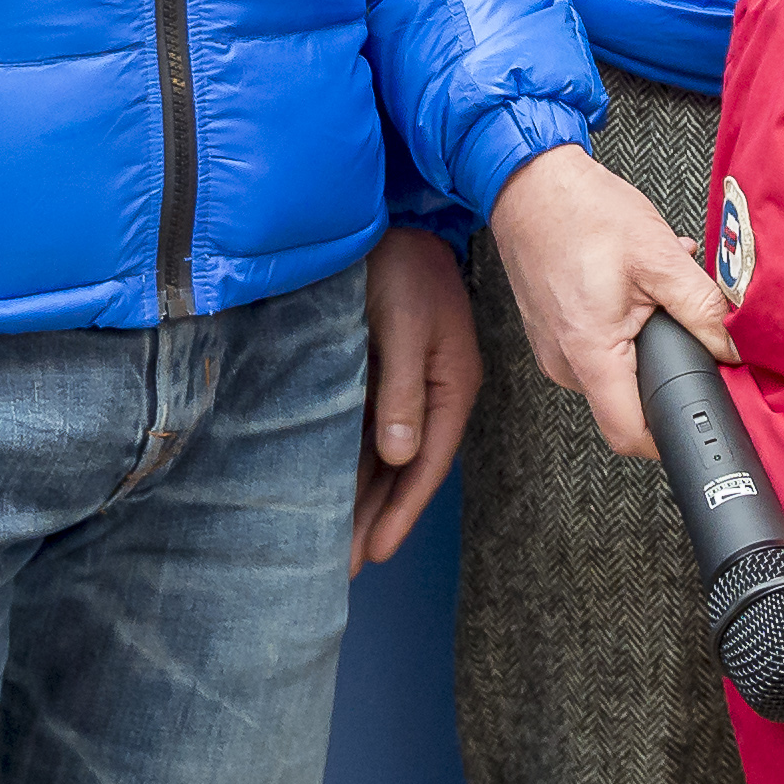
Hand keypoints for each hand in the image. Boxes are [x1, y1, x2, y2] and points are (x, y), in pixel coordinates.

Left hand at [354, 227, 484, 565]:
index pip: (427, 463)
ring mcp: (407, 383)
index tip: (376, 551)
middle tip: (346, 566)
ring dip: (364, 497)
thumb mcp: (407, 325)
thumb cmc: (405, 265)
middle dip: (378, 518)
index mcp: (452, 384)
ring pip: (385, 455)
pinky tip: (331, 486)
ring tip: (336, 540)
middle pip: (406, 469)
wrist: (392, 217)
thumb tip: (399, 453)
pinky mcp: (381, 371)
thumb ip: (403, 388)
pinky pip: (366, 430)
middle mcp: (433, 392)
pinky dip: (351, 462)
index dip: (403, 510)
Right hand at [485, 139, 733, 460]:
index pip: (629, 434)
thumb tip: (735, 346)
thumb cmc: (582, 211)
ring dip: (644, 341)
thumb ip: (702, 307)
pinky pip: (596, 349)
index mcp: (588, 351)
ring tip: (653, 292)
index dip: (670, 435)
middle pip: (626, 402)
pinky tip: (634, 286)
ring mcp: (552, 349)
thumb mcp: (658, 256)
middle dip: (665, 371)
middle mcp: (562, 362)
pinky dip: (623, 326)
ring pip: (613, 372)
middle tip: (683, 325)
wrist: (528, 181)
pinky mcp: (551, 333)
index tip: (700, 416)